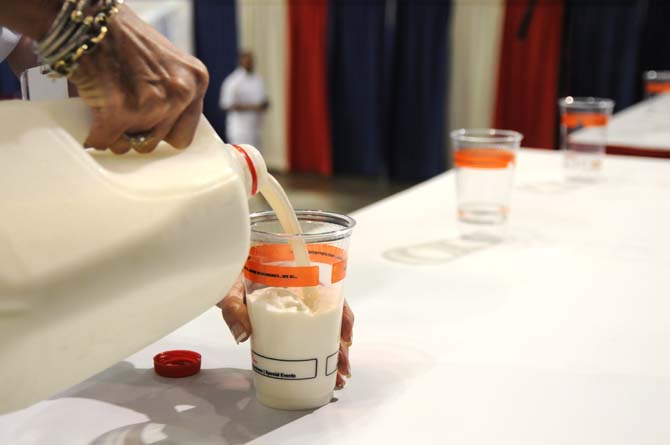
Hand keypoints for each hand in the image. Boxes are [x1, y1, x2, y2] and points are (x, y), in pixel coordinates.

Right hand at [70, 4, 208, 153]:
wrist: (90, 19)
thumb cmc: (121, 40)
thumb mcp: (164, 65)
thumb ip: (171, 97)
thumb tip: (159, 136)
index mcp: (195, 81)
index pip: (183, 135)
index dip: (160, 133)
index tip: (146, 128)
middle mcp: (181, 92)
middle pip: (156, 142)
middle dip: (135, 132)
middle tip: (119, 112)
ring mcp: (153, 103)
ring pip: (131, 145)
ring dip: (115, 135)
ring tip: (106, 109)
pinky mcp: (121, 110)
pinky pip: (105, 141)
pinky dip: (94, 136)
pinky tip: (90, 121)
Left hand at [218, 277, 353, 388]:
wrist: (219, 277)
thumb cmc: (230, 276)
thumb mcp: (231, 289)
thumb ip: (234, 308)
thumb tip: (243, 335)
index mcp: (296, 279)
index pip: (329, 294)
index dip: (342, 315)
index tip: (345, 337)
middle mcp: (301, 295)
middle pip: (331, 319)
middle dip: (341, 345)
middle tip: (343, 369)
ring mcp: (295, 311)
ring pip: (323, 331)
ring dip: (334, 353)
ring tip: (338, 377)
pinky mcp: (284, 325)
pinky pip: (306, 337)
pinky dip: (318, 353)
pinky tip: (324, 371)